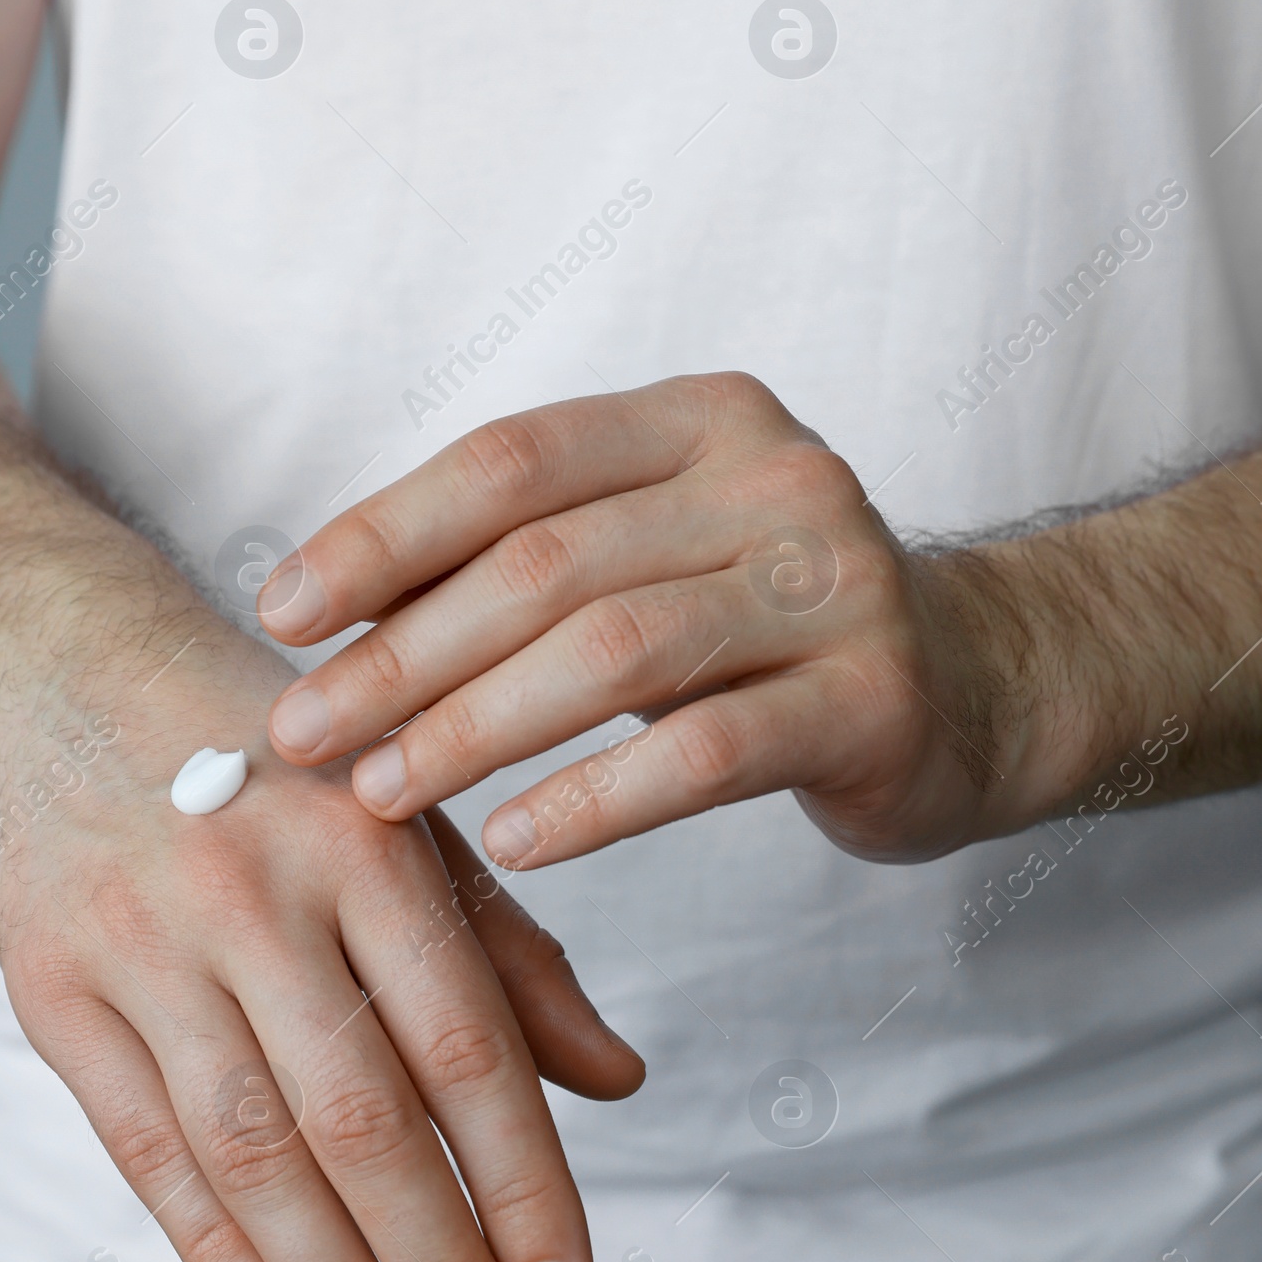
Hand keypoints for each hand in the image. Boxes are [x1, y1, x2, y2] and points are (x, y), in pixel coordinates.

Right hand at [0, 536, 642, 1261]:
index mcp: (367, 842)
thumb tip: (620, 1085)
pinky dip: (210, 1244)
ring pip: (248, 1153)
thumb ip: (513, 952)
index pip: (464, 1048)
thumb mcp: (406, 814)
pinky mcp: (48, 985)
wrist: (53, 652)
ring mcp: (139, 942)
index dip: (522, 1186)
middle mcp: (253, 892)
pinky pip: (137, 1142)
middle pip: (359, 1120)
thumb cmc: (271, 756)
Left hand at [256, 373, 1056, 867]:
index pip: (513, 461)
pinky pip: (708, 752)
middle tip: (302, 734)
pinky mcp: (877, 699)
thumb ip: (524, 565)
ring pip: (618, 651)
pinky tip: (515, 841)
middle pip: (549, 561)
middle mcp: (778, 479)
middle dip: (405, 653)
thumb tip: (322, 617)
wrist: (979, 689)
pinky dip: (596, 798)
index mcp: (703, 420)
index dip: (383, 535)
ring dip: (477, 728)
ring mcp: (838, 584)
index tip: (282, 614)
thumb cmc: (768, 632)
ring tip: (383, 792)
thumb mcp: (656, 560)